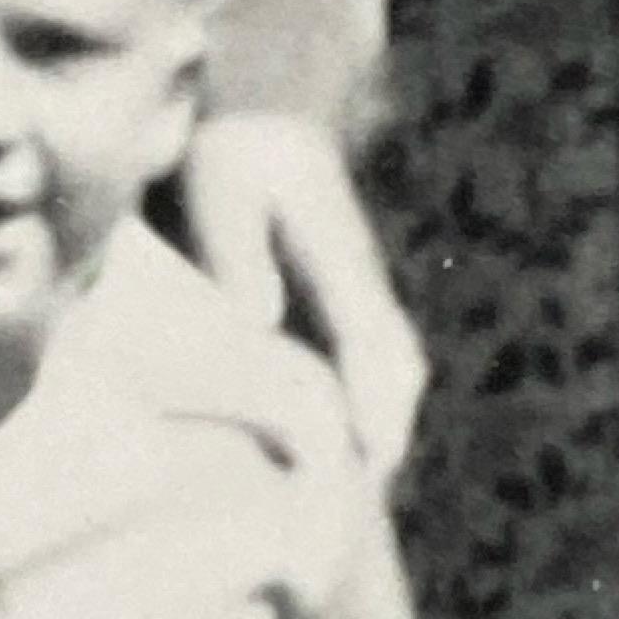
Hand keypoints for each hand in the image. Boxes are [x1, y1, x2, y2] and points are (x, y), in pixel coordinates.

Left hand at [177, 114, 426, 480]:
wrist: (260, 109)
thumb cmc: (232, 151)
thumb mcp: (221, 186)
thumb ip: (238, 248)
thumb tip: (260, 319)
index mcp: (340, 259)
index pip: (372, 346)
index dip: (374, 409)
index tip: (372, 464)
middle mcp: (360, 282)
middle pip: (396, 368)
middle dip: (386, 434)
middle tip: (357, 509)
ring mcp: (354, 289)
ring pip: (387, 367)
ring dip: (376, 425)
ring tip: (347, 498)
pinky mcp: (336, 296)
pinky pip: (361, 359)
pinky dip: (358, 403)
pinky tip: (327, 446)